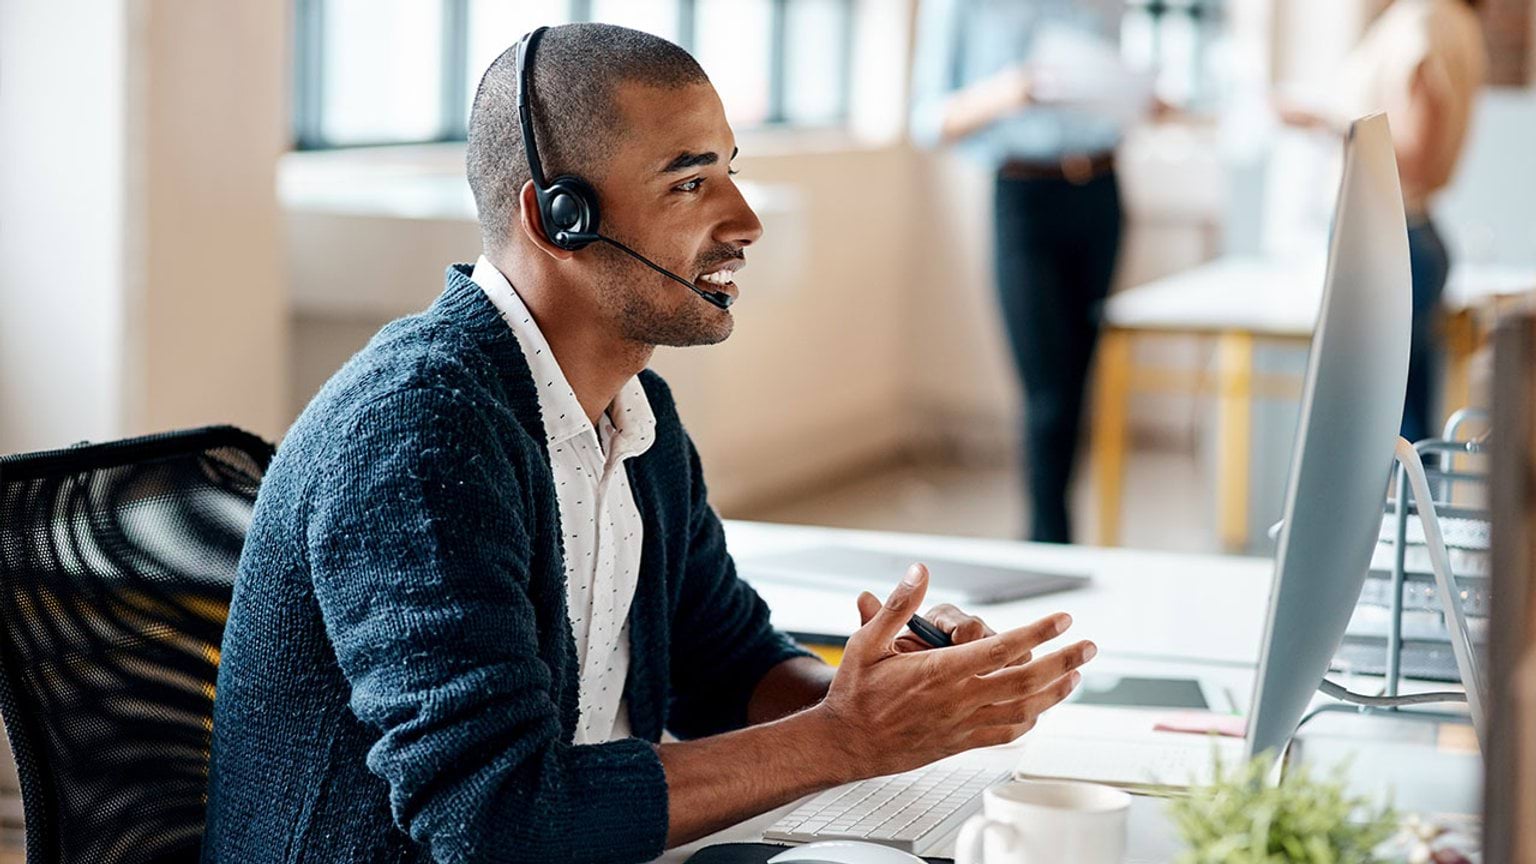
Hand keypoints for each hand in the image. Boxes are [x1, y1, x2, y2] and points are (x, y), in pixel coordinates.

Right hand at [814, 564, 1094, 779]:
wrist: (846, 744)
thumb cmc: (856, 694)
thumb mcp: (866, 641)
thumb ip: (898, 605)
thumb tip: (919, 572)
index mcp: (941, 671)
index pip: (1002, 648)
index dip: (1038, 632)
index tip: (1061, 619)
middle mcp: (959, 699)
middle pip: (1026, 679)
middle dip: (1063, 661)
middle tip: (1088, 647)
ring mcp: (963, 723)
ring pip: (1023, 709)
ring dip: (1055, 691)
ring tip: (1075, 676)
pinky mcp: (961, 742)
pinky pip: (1006, 733)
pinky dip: (1030, 721)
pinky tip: (1040, 710)